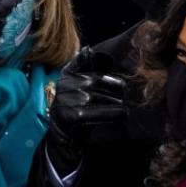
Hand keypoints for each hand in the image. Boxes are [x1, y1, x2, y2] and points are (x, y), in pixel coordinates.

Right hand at [47, 47, 127, 173]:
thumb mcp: (76, 86)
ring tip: (122, 108)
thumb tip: (89, 49)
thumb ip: (84, 67)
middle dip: (116, 90)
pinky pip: (100, 112)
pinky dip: (114, 113)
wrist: (62, 137)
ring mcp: (68, 99)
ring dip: (117, 104)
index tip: (112, 72)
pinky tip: (121, 114)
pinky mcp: (72, 115)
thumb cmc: (76, 108)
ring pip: (103, 97)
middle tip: (123, 97)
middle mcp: (66, 83)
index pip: (86, 59)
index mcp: (67, 73)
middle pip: (101, 81)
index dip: (98, 62)